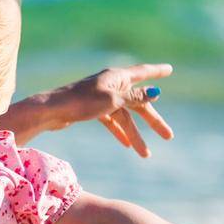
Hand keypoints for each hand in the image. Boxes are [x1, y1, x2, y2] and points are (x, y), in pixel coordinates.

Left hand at [59, 64, 173, 157]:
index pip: (142, 72)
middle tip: (169, 136)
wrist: (53, 111)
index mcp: (117, 77)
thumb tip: (156, 91)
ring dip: (134, 134)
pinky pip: (111, 120)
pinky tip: (127, 145)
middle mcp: (111, 84)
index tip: (170, 68)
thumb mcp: (113, 100)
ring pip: (124, 116)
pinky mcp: (93, 108)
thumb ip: (134, 97)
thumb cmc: (83, 102)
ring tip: (145, 155)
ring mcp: (102, 97)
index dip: (157, 71)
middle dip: (152, 120)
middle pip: (137, 102)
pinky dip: (118, 131)